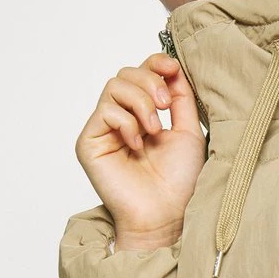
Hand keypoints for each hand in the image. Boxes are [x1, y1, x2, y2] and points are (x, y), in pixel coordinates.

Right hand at [75, 52, 206, 245]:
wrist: (167, 214)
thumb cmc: (179, 182)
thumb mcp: (189, 131)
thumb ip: (181, 97)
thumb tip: (173, 66)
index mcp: (144, 115)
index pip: (141, 73)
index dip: (155, 63)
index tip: (172, 67)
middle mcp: (121, 120)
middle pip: (125, 74)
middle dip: (149, 82)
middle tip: (165, 106)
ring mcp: (103, 131)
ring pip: (114, 87)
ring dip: (140, 102)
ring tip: (154, 129)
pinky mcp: (89, 143)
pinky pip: (105, 112)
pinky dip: (126, 123)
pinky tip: (137, 145)